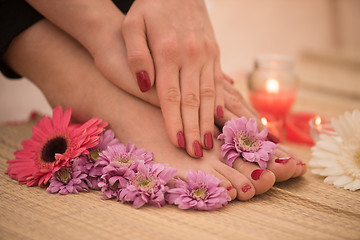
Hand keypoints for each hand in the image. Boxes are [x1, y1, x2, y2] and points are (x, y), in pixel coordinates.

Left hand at [121, 0, 224, 156]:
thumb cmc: (149, 6)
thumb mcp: (132, 24)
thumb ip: (137, 55)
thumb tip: (145, 85)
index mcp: (169, 51)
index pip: (171, 96)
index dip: (175, 122)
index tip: (179, 144)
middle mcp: (191, 55)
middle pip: (193, 100)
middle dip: (195, 129)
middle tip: (198, 153)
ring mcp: (206, 53)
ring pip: (210, 94)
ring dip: (209, 121)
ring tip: (210, 142)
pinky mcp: (214, 51)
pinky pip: (218, 81)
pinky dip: (220, 102)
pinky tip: (220, 117)